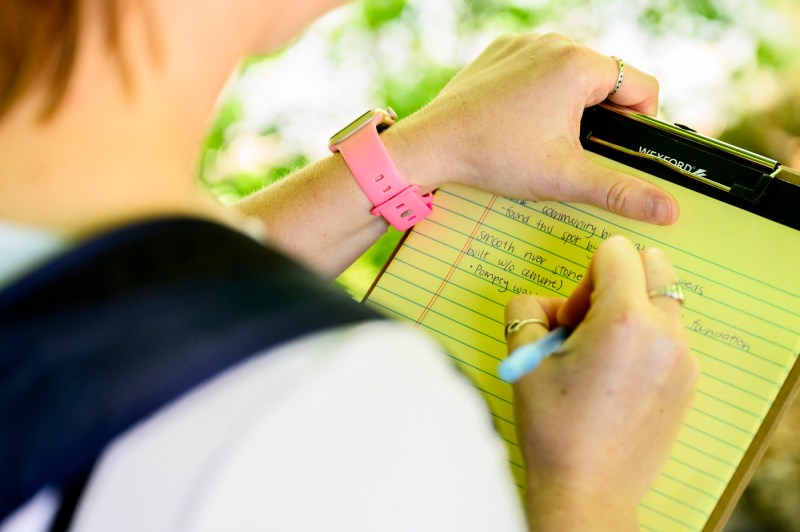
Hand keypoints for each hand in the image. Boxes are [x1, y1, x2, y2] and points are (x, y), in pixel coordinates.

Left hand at [388, 32, 677, 224]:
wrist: (432, 145)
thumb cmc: (495, 157)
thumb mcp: (564, 178)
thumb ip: (620, 191)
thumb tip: (669, 209)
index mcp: (579, 65)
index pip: (641, 86)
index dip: (640, 122)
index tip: (619, 150)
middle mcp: (555, 41)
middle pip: (605, 79)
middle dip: (601, 115)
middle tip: (576, 151)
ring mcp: (524, 43)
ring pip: (571, 72)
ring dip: (571, 102)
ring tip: (546, 139)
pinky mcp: (500, 50)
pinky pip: (537, 66)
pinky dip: (539, 90)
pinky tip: (520, 121)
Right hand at [504, 236, 697, 529]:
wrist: (588, 490)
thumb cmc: (554, 429)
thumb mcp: (523, 360)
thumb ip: (526, 311)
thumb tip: (543, 306)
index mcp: (624, 320)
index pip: (615, 251)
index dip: (583, 278)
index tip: (571, 319)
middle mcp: (664, 332)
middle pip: (652, 265)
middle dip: (616, 283)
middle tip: (588, 326)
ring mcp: (683, 358)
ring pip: (662, 300)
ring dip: (630, 310)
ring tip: (601, 356)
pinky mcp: (688, 380)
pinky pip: (669, 334)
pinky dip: (644, 338)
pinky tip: (617, 378)